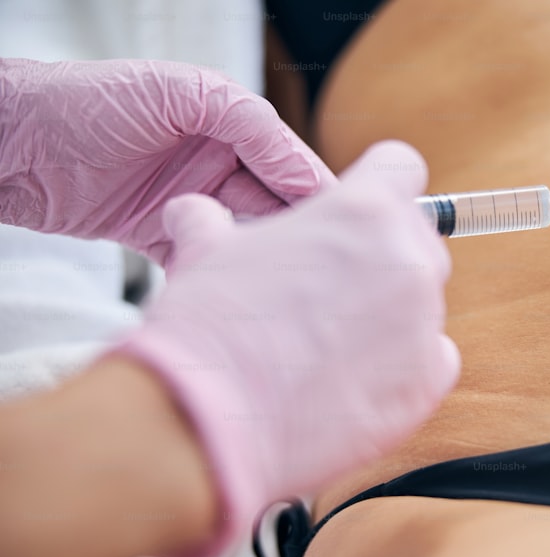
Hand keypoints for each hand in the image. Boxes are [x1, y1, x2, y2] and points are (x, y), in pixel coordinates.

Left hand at [0, 58, 335, 266]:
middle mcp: (216, 161)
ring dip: (260, 262)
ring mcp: (190, 200)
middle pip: (275, 205)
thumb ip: (247, 121)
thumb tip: (305, 171)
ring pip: (244, 239)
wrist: (7, 146)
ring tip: (280, 288)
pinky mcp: (160, 236)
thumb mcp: (178, 93)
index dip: (317, 193)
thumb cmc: (82, 102)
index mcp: (229, 122)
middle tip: (319, 271)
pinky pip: (203, 263)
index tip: (343, 227)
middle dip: (295, 236)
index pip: (290, 161)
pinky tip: (235, 295)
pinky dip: (218, 279)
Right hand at [115, 140, 460, 556]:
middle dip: (379, 257)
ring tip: (328, 343)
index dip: (377, 186)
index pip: (401, 168)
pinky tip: (352, 378)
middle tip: (329, 289)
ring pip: (422, 303)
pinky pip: (433, 359)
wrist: (210, 419)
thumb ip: (215, 221)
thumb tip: (196, 214)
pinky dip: (403, 367)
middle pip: (416, 239)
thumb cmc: (208, 328)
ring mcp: (426, 321)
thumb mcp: (204, 251)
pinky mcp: (430, 380)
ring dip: (387, 314)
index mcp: (364, 210)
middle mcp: (409, 258)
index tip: (358, 214)